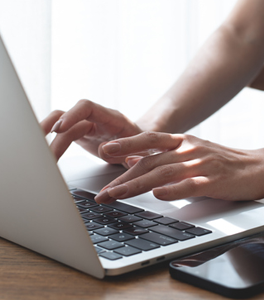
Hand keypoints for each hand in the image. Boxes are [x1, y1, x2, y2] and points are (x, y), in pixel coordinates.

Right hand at [40, 99, 142, 163]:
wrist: (141, 146)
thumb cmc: (143, 146)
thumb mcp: (141, 150)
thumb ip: (126, 148)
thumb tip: (104, 149)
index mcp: (112, 118)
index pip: (87, 107)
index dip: (72, 115)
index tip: (59, 129)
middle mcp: (95, 118)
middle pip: (66, 116)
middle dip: (51, 131)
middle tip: (41, 150)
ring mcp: (85, 125)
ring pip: (59, 123)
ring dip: (45, 135)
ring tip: (34, 150)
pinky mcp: (80, 135)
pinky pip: (61, 134)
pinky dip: (49, 141)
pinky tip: (41, 151)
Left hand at [95, 131, 263, 202]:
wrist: (254, 166)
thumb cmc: (217, 161)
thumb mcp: (186, 152)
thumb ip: (158, 156)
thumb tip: (130, 159)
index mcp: (180, 141)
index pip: (148, 139)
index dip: (126, 144)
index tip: (104, 150)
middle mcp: (187, 149)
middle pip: (149, 162)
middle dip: (123, 177)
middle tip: (104, 191)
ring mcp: (200, 164)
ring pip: (163, 174)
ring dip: (137, 185)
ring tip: (117, 195)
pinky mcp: (213, 180)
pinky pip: (190, 185)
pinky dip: (173, 190)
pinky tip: (158, 196)